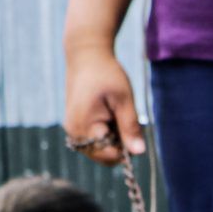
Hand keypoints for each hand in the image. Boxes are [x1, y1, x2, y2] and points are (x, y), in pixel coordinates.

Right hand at [64, 44, 145, 162]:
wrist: (86, 55)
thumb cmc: (106, 73)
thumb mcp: (124, 100)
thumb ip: (130, 127)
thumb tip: (139, 153)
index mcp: (84, 127)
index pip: (109, 155)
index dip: (126, 148)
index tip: (134, 128)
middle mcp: (74, 133)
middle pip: (104, 156)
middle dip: (119, 144)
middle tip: (124, 117)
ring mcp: (72, 131)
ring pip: (100, 150)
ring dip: (113, 139)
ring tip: (115, 114)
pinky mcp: (75, 127)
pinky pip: (94, 141)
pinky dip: (106, 134)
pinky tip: (109, 115)